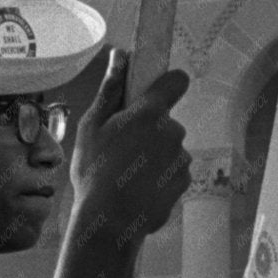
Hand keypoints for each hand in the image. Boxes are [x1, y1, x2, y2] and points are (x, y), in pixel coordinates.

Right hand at [69, 49, 190, 246]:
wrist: (110, 222)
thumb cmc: (95, 172)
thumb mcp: (92, 125)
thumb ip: (110, 88)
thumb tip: (121, 55)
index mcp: (150, 113)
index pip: (176, 81)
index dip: (168, 83)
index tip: (155, 92)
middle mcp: (173, 132)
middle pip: (167, 121)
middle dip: (150, 129)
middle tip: (122, 147)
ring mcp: (181, 158)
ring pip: (170, 147)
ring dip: (154, 155)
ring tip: (127, 173)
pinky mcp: (184, 182)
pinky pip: (173, 170)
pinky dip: (160, 176)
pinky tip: (139, 188)